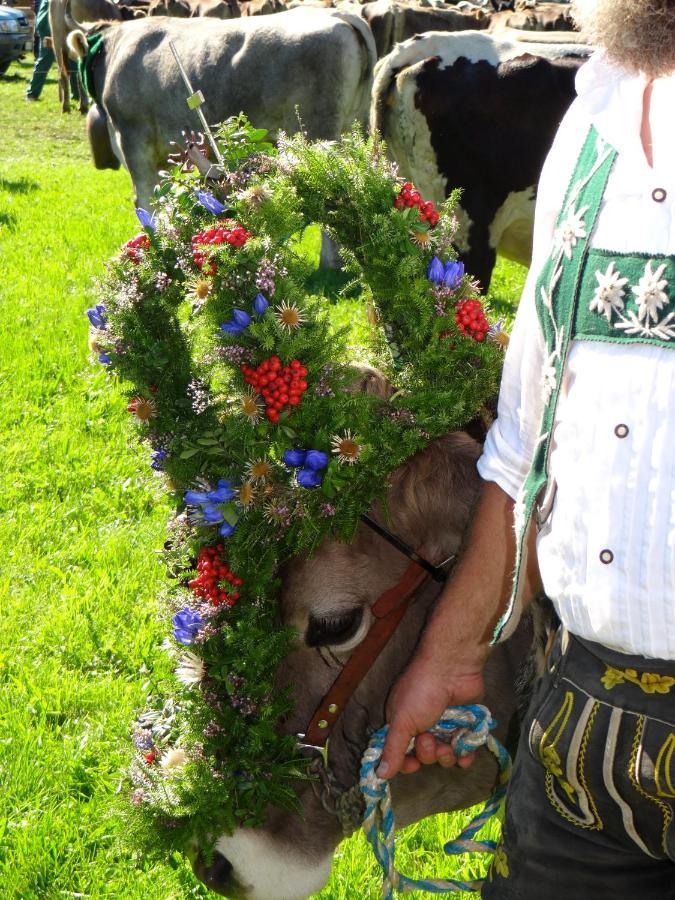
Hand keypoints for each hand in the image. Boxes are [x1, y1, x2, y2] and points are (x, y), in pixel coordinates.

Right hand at [376, 655, 484, 778]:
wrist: (453, 669)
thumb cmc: (421, 691)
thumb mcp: (401, 721)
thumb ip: (392, 749)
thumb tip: (379, 774)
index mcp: (403, 723)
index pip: (401, 753)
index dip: (406, 762)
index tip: (412, 764)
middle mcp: (423, 725)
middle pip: (424, 756)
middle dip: (427, 753)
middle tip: (429, 738)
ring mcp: (444, 725)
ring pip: (444, 755)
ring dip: (446, 755)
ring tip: (447, 742)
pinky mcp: (464, 724)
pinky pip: (464, 749)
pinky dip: (465, 754)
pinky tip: (464, 754)